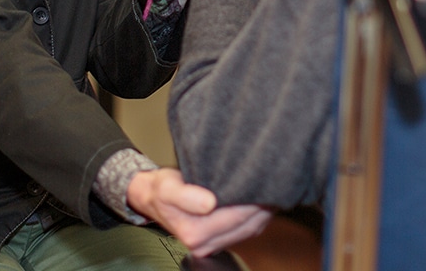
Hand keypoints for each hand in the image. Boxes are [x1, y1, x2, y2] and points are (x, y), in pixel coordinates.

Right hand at [126, 167, 271, 256]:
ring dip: (262, 210)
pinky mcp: (219, 240)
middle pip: (247, 225)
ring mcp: (212, 245)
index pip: (236, 217)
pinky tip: (259, 200)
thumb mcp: (167, 187)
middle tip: (272, 181)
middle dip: (262, 204)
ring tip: (268, 188)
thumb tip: (209, 203)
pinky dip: (256, 216)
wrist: (153, 197)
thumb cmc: (161, 189)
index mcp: (194, 233)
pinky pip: (246, 230)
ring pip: (250, 229)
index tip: (261, 180)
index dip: (252, 199)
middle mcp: (204, 244)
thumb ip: (185, 196)